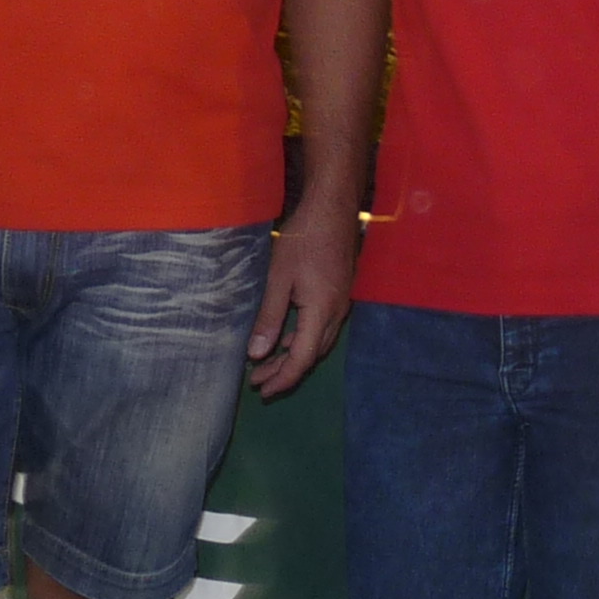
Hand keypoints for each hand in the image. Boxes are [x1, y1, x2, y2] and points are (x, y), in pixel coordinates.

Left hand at [246, 202, 356, 398]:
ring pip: (319, 342)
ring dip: (294, 355)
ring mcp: (342, 303)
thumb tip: (257, 354)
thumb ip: (270, 317)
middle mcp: (337, 313)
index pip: (303, 358)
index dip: (283, 378)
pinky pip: (323, 327)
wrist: (333, 208)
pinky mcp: (340, 293)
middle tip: (257, 381)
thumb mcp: (279, 278)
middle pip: (313, 354)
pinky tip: (287, 336)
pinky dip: (303, 338)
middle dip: (285, 371)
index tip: (262, 390)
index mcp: (322, 312)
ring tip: (267, 363)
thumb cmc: (303, 239)